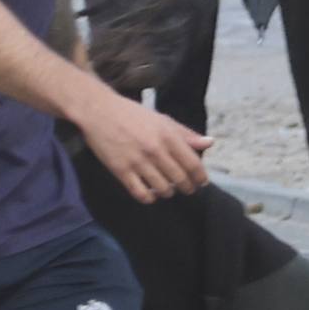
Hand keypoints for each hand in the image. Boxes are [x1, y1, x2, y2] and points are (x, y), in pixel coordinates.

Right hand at [76, 90, 211, 202]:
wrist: (99, 111)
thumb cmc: (132, 114)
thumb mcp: (162, 119)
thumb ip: (186, 133)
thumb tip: (210, 143)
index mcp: (168, 135)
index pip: (193, 164)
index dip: (200, 177)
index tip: (202, 182)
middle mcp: (155, 150)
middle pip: (179, 179)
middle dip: (187, 188)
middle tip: (187, 189)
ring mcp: (138, 162)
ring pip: (162, 189)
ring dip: (168, 192)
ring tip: (167, 189)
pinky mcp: (121, 171)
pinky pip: (140, 194)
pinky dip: (149, 198)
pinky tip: (150, 193)